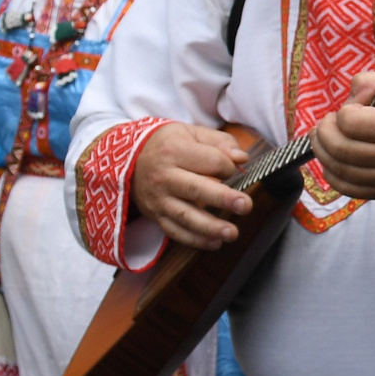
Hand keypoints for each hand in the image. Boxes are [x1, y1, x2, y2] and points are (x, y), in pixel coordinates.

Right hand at [131, 124, 251, 251]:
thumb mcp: (192, 132)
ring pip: (185, 216)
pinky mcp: (156, 216)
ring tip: (232, 233)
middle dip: (223, 199)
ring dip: (210, 227)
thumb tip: (241, 158)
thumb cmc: (168, 145)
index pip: (210, 161)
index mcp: (175, 151)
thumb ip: (220, 143)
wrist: (130, 159)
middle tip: (245, 206)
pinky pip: (175, 232)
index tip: (232, 169)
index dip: (228, 167)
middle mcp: (164, 177)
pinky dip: (195, 240)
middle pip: (196, 189)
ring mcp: (158, 199)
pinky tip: (215, 243)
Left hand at [310, 70, 374, 199]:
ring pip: (338, 168)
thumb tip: (350, 101)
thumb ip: (371, 82)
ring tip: (322, 138)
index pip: (351, 122)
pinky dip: (330, 173)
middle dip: (323, 132)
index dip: (343, 112)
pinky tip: (331, 160)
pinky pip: (345, 188)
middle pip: (340, 147)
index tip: (350, 109)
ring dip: (321, 150)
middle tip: (326, 123)